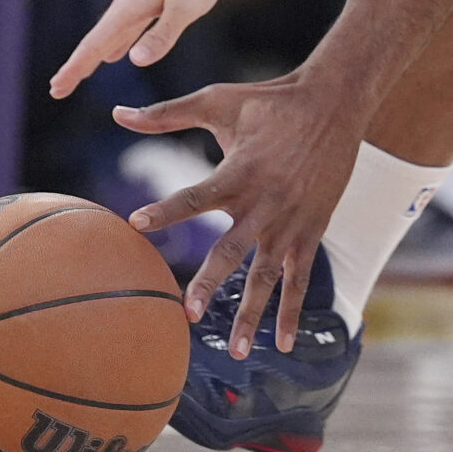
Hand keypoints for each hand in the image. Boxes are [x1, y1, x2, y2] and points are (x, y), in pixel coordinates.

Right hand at [50, 0, 237, 97]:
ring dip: (95, 55)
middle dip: (77, 66)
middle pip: (96, 41)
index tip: (56, 89)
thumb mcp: (186, 7)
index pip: (94, 45)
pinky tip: (118, 52)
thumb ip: (161, 35)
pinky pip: (126, 26)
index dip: (75, 68)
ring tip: (82, 73)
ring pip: (110, 33)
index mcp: (130, 7)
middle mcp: (127, 2)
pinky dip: (116, 42)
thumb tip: (133, 61)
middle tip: (58, 89)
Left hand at [116, 69, 370, 356]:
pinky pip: (300, 278)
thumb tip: (117, 113)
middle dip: (209, 282)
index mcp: (239, 171)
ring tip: (234, 351)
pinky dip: (291, 311)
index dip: (167, 209)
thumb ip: (167, 113)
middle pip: (232, 249)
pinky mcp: (312, 230)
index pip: (196, 195)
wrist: (335, 103)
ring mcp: (290, 221)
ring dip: (250, 313)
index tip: (136, 222)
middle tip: (188, 312)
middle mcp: (264, 202)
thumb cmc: (271, 100)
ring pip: (268, 276)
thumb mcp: (219, 100)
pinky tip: (281, 344)